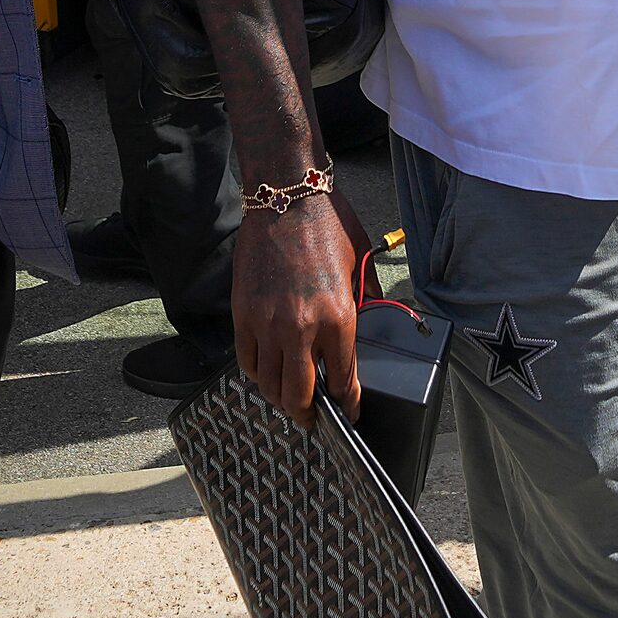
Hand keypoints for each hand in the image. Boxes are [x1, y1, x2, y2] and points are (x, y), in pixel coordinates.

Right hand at [233, 192, 366, 427]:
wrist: (286, 197)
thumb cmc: (327, 225)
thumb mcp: (359, 263)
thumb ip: (366, 299)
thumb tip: (374, 323)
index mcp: (338, 317)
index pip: (342, 381)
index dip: (347, 405)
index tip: (349, 413)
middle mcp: (301, 328)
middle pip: (298, 394)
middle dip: (308, 415)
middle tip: (313, 420)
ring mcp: (267, 323)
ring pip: (268, 384)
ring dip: (279, 398)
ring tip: (288, 399)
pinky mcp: (242, 313)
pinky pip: (246, 360)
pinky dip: (256, 374)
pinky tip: (266, 374)